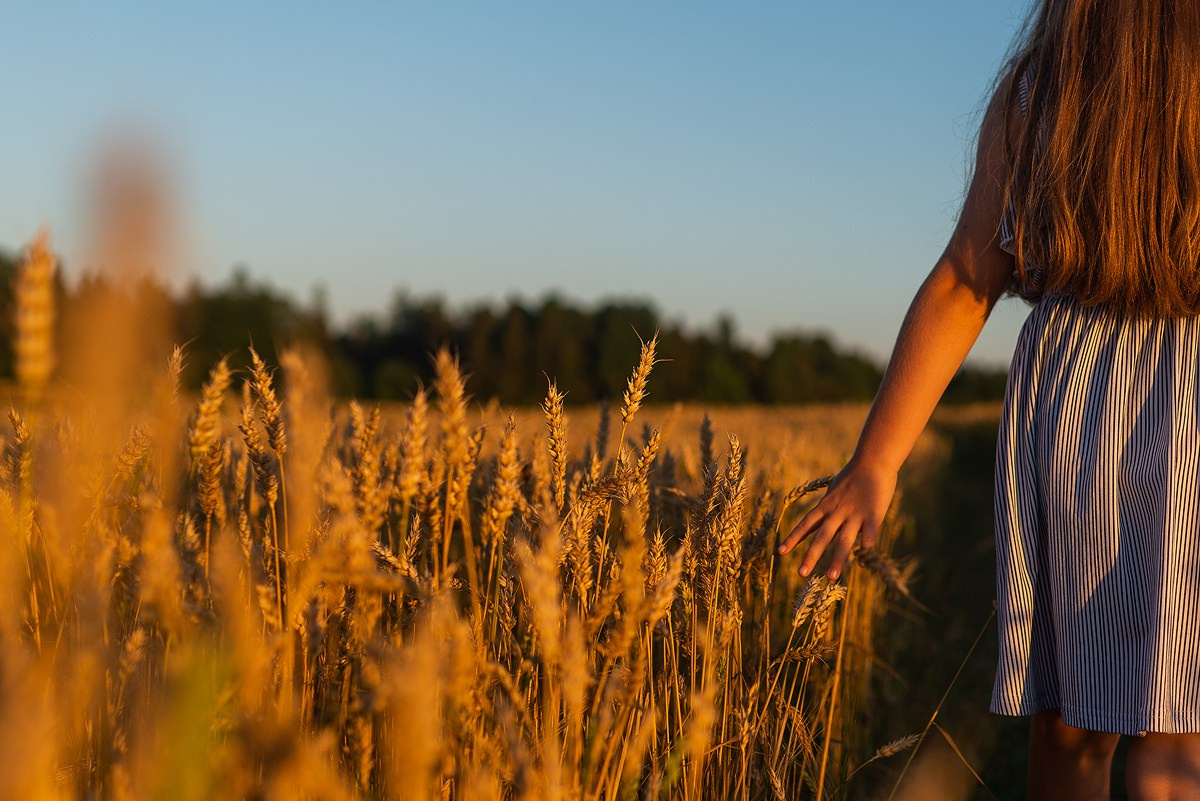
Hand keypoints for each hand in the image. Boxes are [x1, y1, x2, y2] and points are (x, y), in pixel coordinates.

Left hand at [777, 457, 896, 579]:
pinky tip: (863, 562)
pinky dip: (866, 549)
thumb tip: (812, 526)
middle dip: (811, 555)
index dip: (793, 539)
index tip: (780, 552)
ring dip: (837, 559)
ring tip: (831, 577)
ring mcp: (855, 514)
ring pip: (844, 540)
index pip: (805, 525)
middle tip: (801, 573)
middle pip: (822, 536)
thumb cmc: (852, 477)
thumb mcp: (832, 493)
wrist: (873, 460)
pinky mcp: (874, 514)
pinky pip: (869, 535)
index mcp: (826, 506)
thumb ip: (824, 511)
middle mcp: (837, 512)